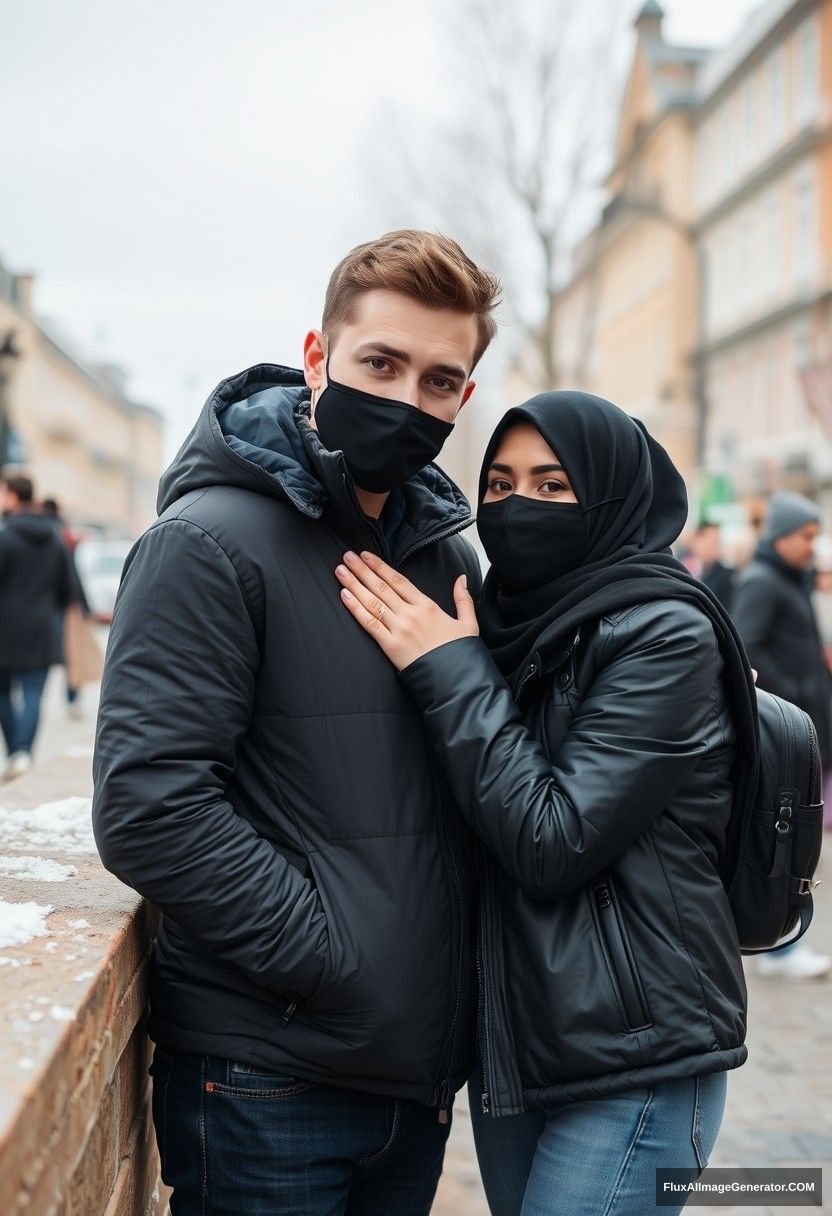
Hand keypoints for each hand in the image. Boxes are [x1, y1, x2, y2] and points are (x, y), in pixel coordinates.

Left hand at [334, 550, 477, 670]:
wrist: (456, 680)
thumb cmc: (461, 654)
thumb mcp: (469, 624)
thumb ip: (463, 599)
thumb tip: (461, 578)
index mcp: (428, 606)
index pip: (398, 580)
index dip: (380, 566)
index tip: (366, 555)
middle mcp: (411, 614)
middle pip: (381, 587)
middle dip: (362, 570)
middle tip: (347, 556)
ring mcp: (399, 629)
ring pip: (372, 602)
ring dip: (354, 584)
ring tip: (340, 571)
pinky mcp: (390, 646)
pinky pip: (369, 623)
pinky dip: (355, 608)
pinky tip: (344, 595)